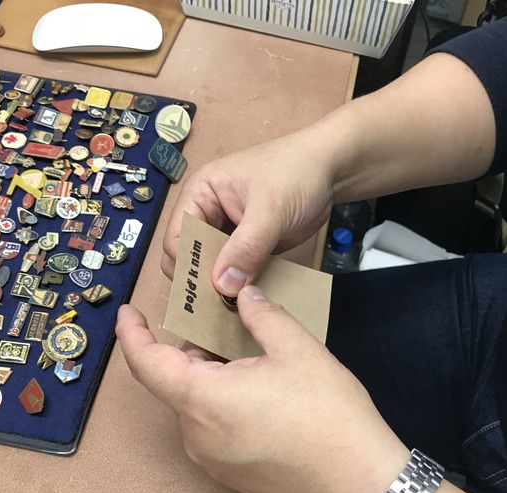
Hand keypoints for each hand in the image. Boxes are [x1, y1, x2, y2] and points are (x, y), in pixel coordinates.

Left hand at [116, 286, 408, 492]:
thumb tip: (244, 294)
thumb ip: (263, 315)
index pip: (146, 364)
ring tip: (246, 351)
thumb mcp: (298, 350)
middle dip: (190, 349)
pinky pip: (212, 429)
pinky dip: (221, 401)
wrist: (360, 487)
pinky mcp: (232, 475)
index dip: (131, 335)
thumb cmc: (327, 415)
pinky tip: (259, 389)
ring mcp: (212, 461)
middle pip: (175, 383)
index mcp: (201, 400)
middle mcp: (195, 435)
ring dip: (210, 375)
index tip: (127, 312)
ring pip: (196, 406)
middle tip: (221, 319)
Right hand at [162, 132, 334, 295]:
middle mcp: (208, 214)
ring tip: (232, 309)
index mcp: (200, 194)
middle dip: (201, 280)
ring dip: (220, 287)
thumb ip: (246, 247)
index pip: (175, 237)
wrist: (331, 169)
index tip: (206, 291)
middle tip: (219, 305)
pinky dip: (240, 286)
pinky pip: (236, 271)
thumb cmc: (296, 173)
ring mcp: (229, 231)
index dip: (187, 265)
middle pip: (189, 256)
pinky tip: (249, 301)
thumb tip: (223, 286)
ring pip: (212, 268)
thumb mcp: (270, 209)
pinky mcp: (248, 246)